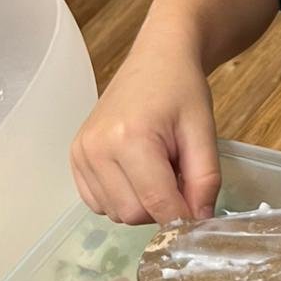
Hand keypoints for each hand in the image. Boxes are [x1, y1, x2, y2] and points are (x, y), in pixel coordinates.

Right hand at [70, 39, 220, 225]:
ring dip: (142, 204)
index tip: (200, 213)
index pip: (156, 203)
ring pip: (115, 214)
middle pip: (133, 214)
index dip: (183, 217)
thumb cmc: (182, 90)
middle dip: (161, 207)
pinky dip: (121, 199)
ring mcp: (81, 153)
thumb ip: (205, 180)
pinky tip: (136, 172)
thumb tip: (198, 221)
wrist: (156, 60)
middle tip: (178, 176)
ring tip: (157, 168)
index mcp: (130, 137)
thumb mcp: (204, 131)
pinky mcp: (75, 157)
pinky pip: (99, 204)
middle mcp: (97, 147)